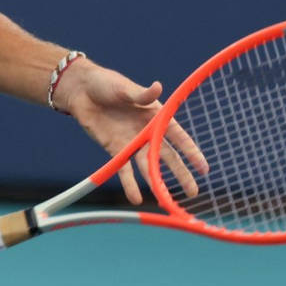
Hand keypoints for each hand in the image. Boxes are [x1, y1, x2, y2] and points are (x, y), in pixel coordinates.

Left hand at [56, 58, 209, 204]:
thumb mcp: (124, 89)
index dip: (191, 152)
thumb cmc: (106, 84)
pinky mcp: (115, 149)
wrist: (81, 91)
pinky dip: (129, 184)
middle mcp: (147, 132)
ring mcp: (132, 142)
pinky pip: (124, 169)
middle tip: (193, 192)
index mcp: (155, 115)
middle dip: (180, 174)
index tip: (204, 168)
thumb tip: (157, 87)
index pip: (178, 136)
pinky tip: (135, 198)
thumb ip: (141, 94)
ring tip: (166, 200)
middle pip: (167, 156)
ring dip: (157, 182)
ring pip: (148, 166)